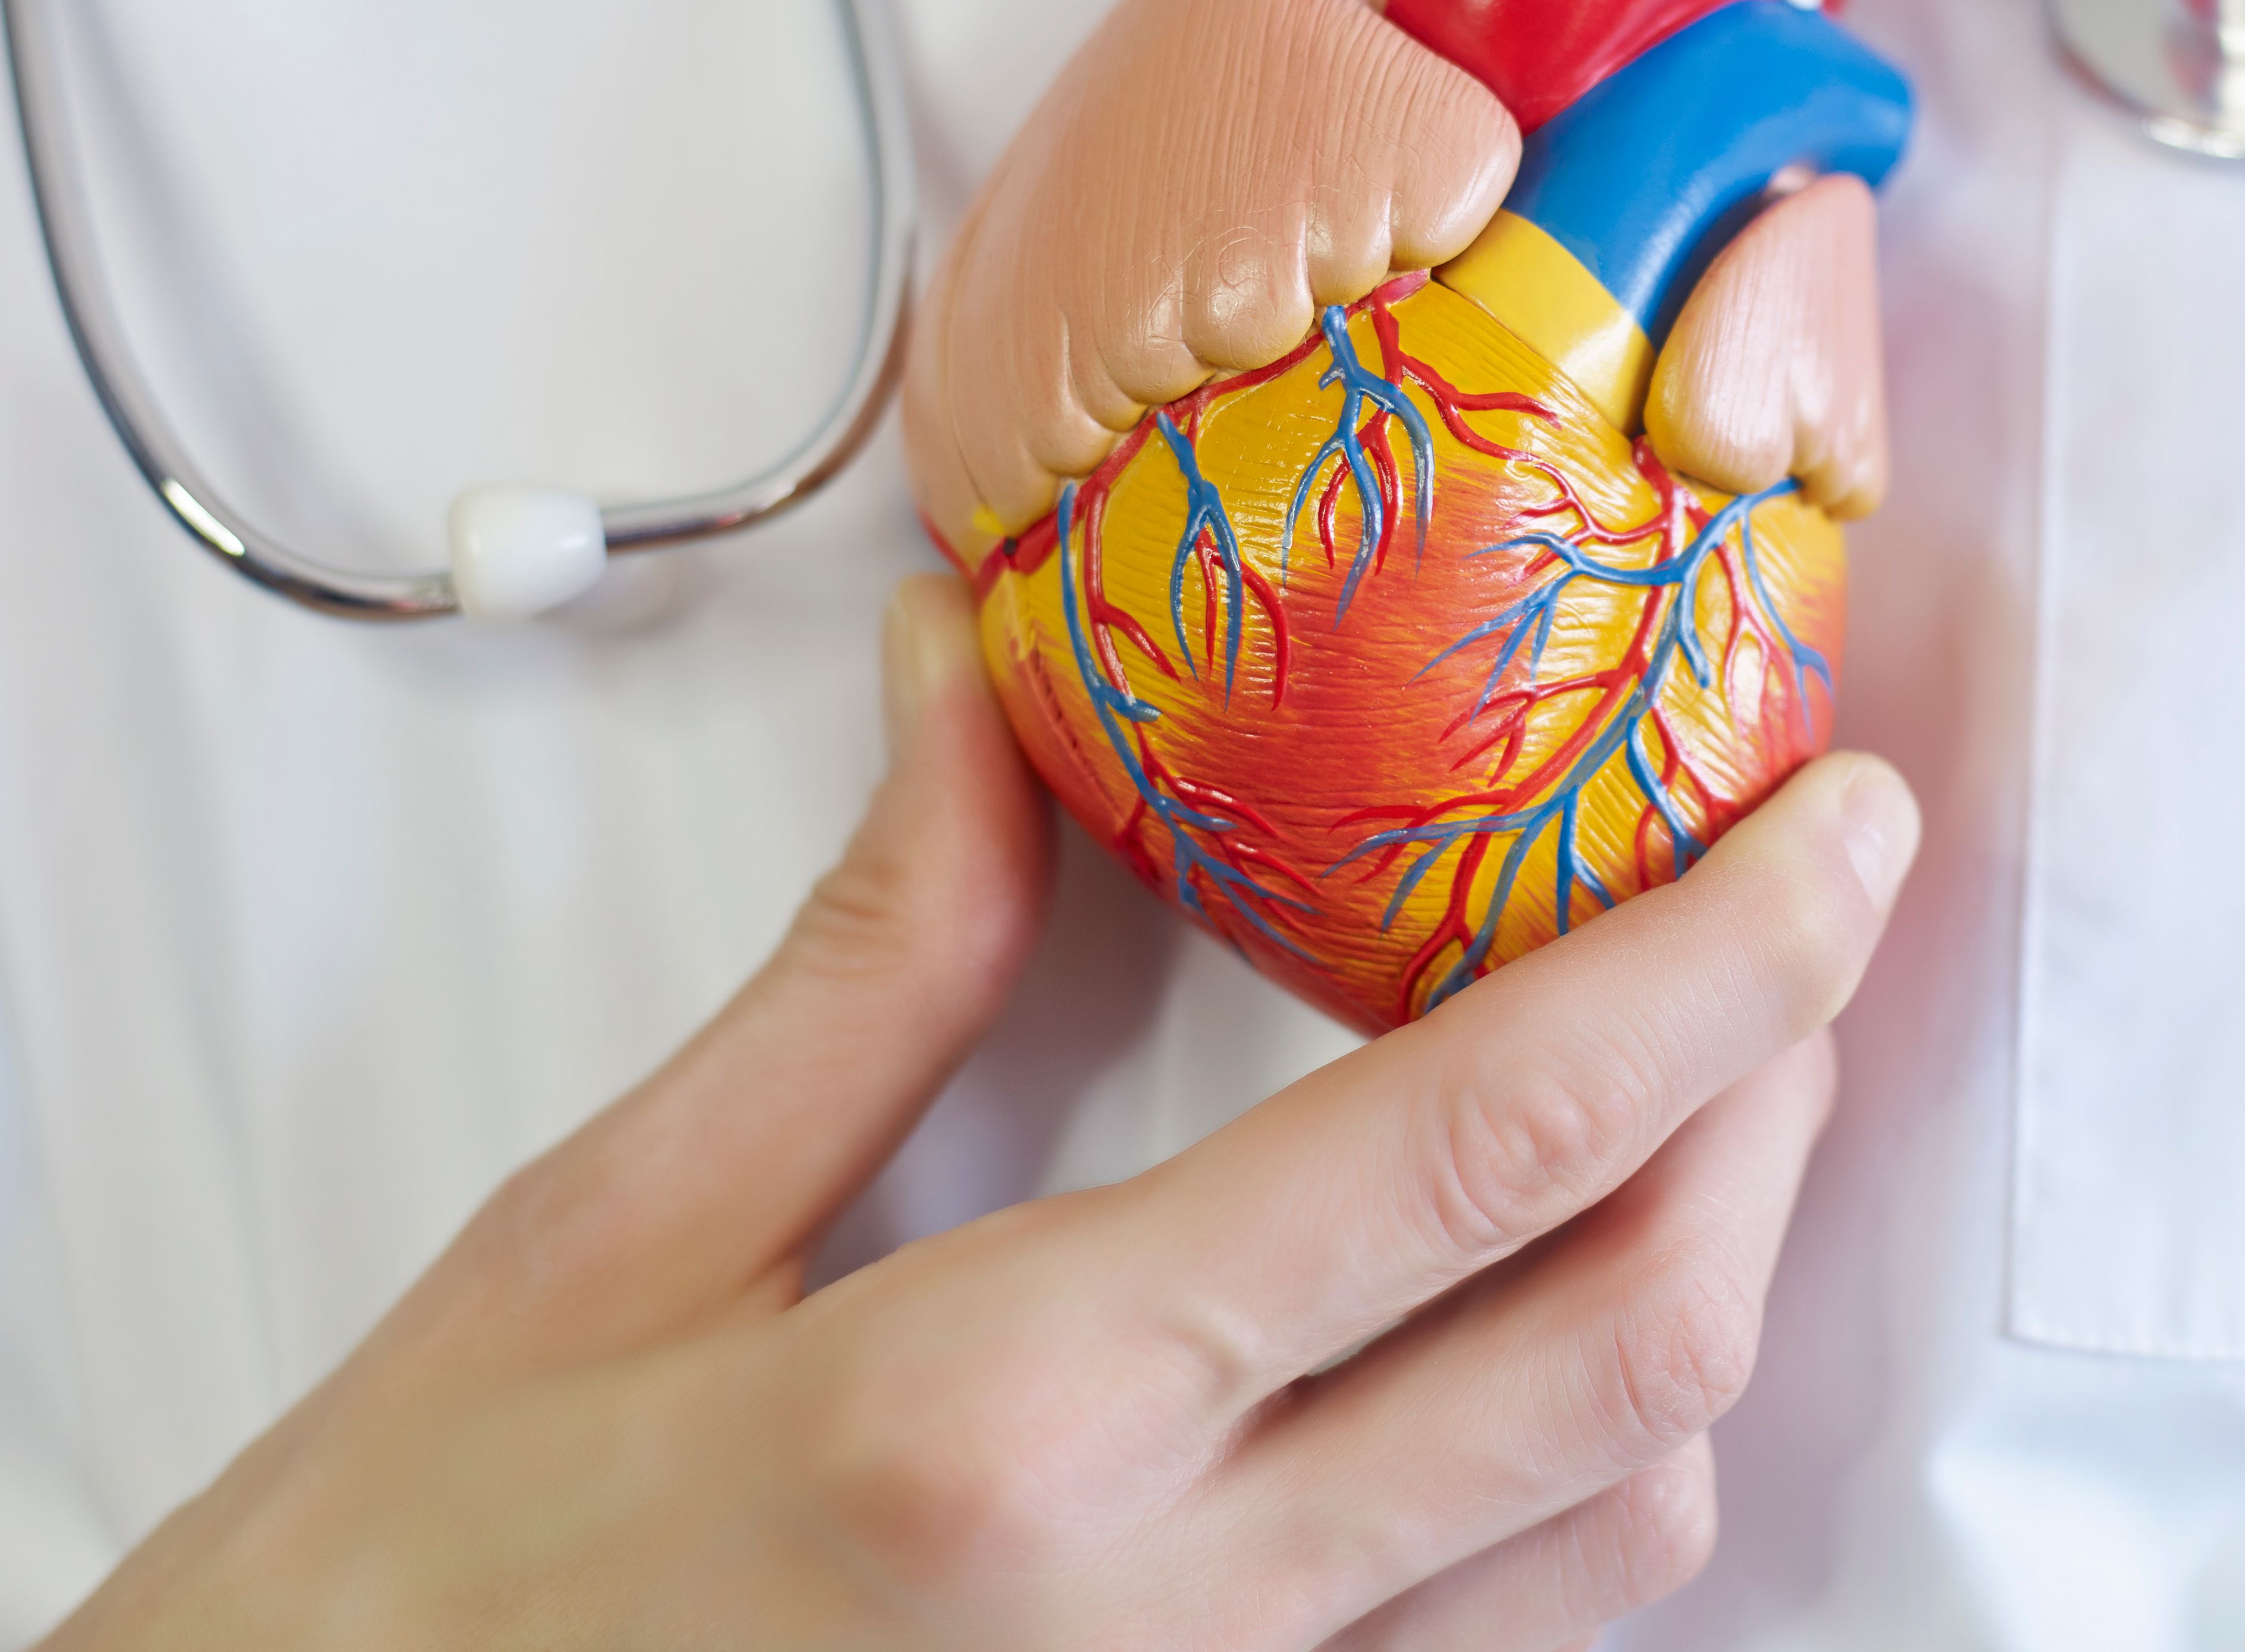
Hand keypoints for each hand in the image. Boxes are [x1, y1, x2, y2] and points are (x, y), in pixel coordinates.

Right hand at [47, 577, 1917, 1649]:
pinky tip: (1527, 1339)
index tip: (1841, 830)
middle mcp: (1168, 1613)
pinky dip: (1581, 1483)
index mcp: (1013, 1416)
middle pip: (1637, 1352)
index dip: (1718, 975)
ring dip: (1702, 1304)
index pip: (1481, 1151)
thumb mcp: (607, 1237)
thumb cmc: (404, 1584)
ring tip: (1695, 1108)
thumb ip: (869, 962)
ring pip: (1617, 1536)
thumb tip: (976, 685)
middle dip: (1781, 1112)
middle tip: (1809, 926)